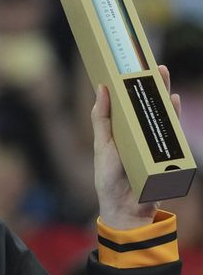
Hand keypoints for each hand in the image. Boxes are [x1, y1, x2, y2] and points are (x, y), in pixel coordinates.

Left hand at [92, 65, 180, 228]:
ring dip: (162, 95)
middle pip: (147, 105)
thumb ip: (101, 118)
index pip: (128, 104)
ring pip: (161, 115)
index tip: (130, 66)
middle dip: (151, 85)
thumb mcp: (103, 145)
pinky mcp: (165, 153)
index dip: (130, 86)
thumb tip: (101, 89)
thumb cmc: (110, 178)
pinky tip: (172, 102)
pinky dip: (172, 116)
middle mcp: (140, 133)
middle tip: (153, 66)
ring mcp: (154, 142)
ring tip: (161, 76)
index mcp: (123, 130)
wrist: (125, 209)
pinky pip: (171, 132)